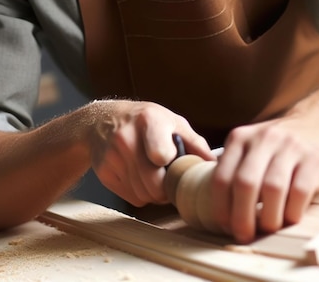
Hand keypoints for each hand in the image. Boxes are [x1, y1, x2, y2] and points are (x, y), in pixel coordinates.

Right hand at [86, 100, 212, 206]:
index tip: (172, 161)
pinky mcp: (104, 173)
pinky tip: (139, 176)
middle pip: (154, 185)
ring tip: (155, 174)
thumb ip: (194, 143)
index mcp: (149, 121)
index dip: (171, 165)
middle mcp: (127, 138)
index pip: (161, 155)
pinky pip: (131, 198)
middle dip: (166, 187)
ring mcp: (112, 156)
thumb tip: (216, 165)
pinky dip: (140, 193)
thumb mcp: (172, 121)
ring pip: (144, 195)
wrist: (102, 119)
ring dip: (154, 192)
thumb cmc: (145, 120)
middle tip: (170, 177)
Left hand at [210, 115, 318, 242]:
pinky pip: (299, 192)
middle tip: (245, 235)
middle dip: (242, 217)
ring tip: (268, 228)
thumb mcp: (250, 146)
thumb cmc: (277, 146)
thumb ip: (234, 169)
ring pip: (272, 188)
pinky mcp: (314, 159)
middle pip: (245, 183)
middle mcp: (263, 139)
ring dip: (268, 217)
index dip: (221, 207)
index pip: (222, 177)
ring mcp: (290, 147)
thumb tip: (218, 209)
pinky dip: (292, 212)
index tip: (226, 226)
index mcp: (240, 138)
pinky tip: (289, 218)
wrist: (316, 122)